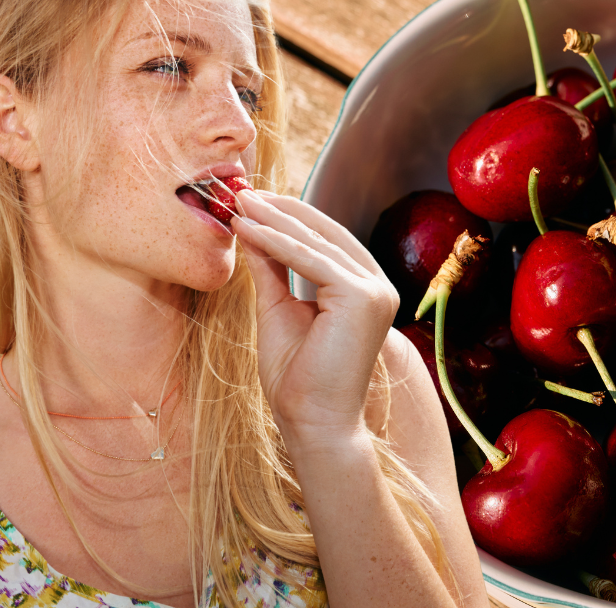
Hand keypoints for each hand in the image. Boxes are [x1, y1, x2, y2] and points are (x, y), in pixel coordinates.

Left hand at [231, 189, 399, 434]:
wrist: (313, 424)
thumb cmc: (298, 380)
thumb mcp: (278, 310)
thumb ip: (270, 269)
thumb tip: (250, 228)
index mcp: (366, 290)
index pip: (326, 241)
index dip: (289, 217)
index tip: (250, 202)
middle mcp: (378, 286)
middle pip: (324, 234)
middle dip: (280, 210)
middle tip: (240, 192)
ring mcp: (376, 291)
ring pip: (316, 243)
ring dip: (272, 220)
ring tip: (237, 204)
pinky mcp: (363, 297)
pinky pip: (310, 260)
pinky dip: (274, 241)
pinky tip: (244, 228)